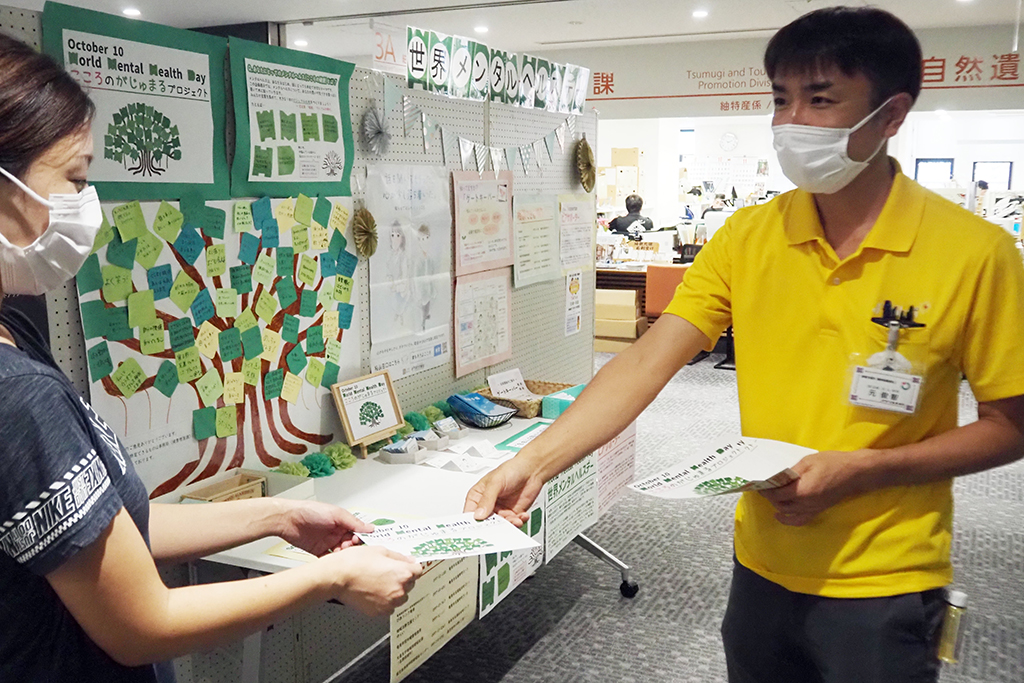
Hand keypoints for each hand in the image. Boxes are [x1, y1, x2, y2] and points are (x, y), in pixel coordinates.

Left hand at [277, 500, 372, 556]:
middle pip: (350, 544)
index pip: (357, 532)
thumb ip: (353, 522)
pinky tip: (334, 562)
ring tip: (341, 554)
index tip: (362, 543)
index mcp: (342, 522)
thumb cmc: (308, 511)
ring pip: (341, 553)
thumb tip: (369, 528)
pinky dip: (333, 562)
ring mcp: (328, 542)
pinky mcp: (318, 551)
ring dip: (343, 555)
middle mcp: (336, 532)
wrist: (287, 519)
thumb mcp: (336, 513)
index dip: (361, 538)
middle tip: (348, 548)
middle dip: (352, 548)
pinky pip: (329, 559)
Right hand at [323, 545, 421, 616]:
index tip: (405, 566)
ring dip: (393, 590)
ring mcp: (389, 603)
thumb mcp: (380, 550)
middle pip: (410, 584)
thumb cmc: (354, 562)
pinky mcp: (379, 612)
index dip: (410, 566)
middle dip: (401, 578)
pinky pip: (388, 606)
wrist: (336, 577)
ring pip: (399, 596)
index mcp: (403, 574)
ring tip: (377, 581)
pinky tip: (372, 590)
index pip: (418, 571)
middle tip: (385, 572)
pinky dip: (384, 600)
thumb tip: (409, 561)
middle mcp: (399, 591)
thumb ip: (399, 557)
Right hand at [463, 456, 543, 525]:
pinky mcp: (513, 514)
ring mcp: (500, 510)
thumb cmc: (512, 469)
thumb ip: (487, 498)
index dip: (472, 522)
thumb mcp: (496, 482)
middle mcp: (488, 505)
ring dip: (508, 525)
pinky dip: (518, 522)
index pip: (469, 513)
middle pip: (485, 523)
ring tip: (514, 520)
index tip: (478, 528)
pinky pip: (513, 524)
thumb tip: (479, 514)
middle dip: (493, 526)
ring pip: (500, 525)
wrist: (532, 470)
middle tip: (499, 527)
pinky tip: (521, 516)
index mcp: (478, 495)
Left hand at [759, 450, 874, 525]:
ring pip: (788, 512)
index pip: (776, 494)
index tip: (758, 482)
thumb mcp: (808, 462)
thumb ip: (790, 472)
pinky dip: (789, 519)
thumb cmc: (833, 463)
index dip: (765, 489)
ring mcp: (813, 509)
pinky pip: (800, 520)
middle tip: (763, 486)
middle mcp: (806, 504)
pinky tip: (781, 515)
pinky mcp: (818, 510)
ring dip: (777, 505)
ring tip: (771, 495)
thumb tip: (775, 477)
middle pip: (780, 504)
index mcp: (802, 491)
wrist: (856, 473)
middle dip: (769, 496)